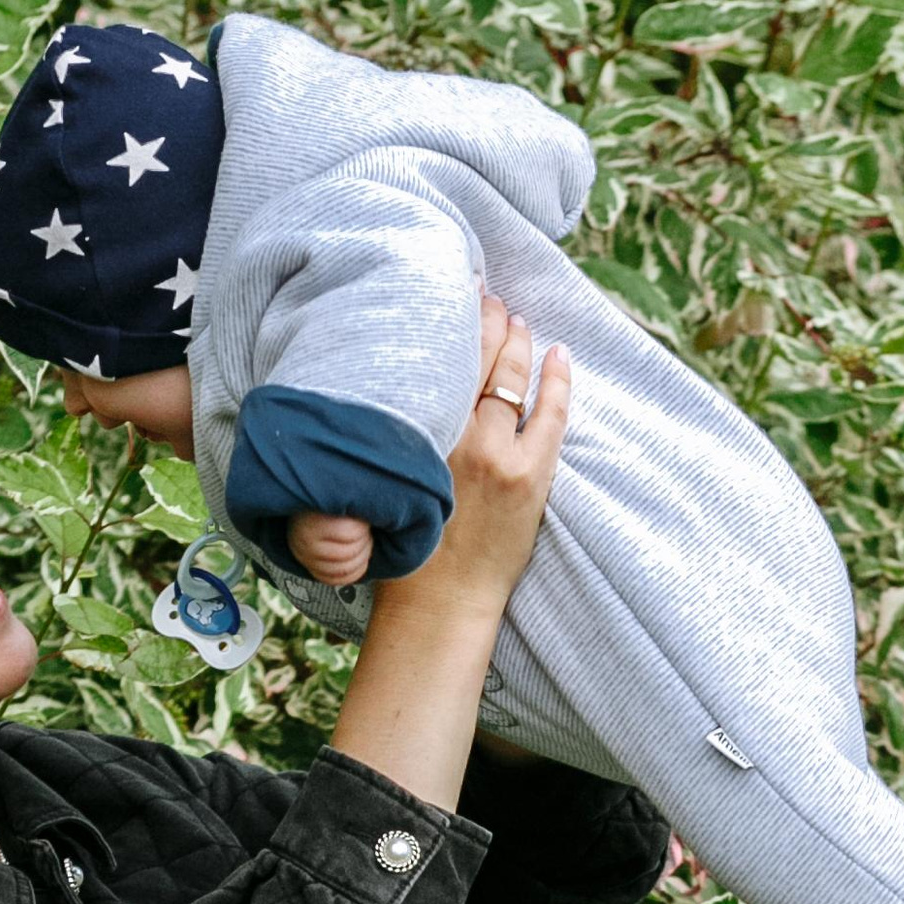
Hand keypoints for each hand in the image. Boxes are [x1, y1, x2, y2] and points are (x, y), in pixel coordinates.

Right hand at [290, 508, 373, 586]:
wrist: (301, 511)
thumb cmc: (323, 503)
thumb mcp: (335, 498)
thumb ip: (351, 504)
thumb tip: (374, 510)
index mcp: (311, 523)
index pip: (350, 533)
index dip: (363, 528)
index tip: (363, 521)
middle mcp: (304, 545)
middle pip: (348, 555)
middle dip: (364, 544)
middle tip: (365, 533)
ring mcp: (306, 560)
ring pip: (344, 571)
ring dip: (362, 558)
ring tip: (363, 544)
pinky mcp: (311, 570)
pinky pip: (336, 580)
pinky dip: (353, 573)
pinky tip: (360, 560)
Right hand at [324, 305, 566, 817]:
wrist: (439, 612)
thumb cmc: (398, 559)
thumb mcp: (368, 488)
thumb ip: (367, 444)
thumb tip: (343, 404)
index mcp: (410, 435)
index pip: (431, 357)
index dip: (442, 318)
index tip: (443, 291)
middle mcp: (454, 434)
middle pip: (475, 354)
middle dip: (483, 318)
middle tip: (483, 295)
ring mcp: (499, 453)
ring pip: (514, 375)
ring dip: (517, 340)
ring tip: (516, 318)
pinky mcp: (531, 475)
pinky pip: (551, 411)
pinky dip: (557, 379)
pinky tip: (559, 355)